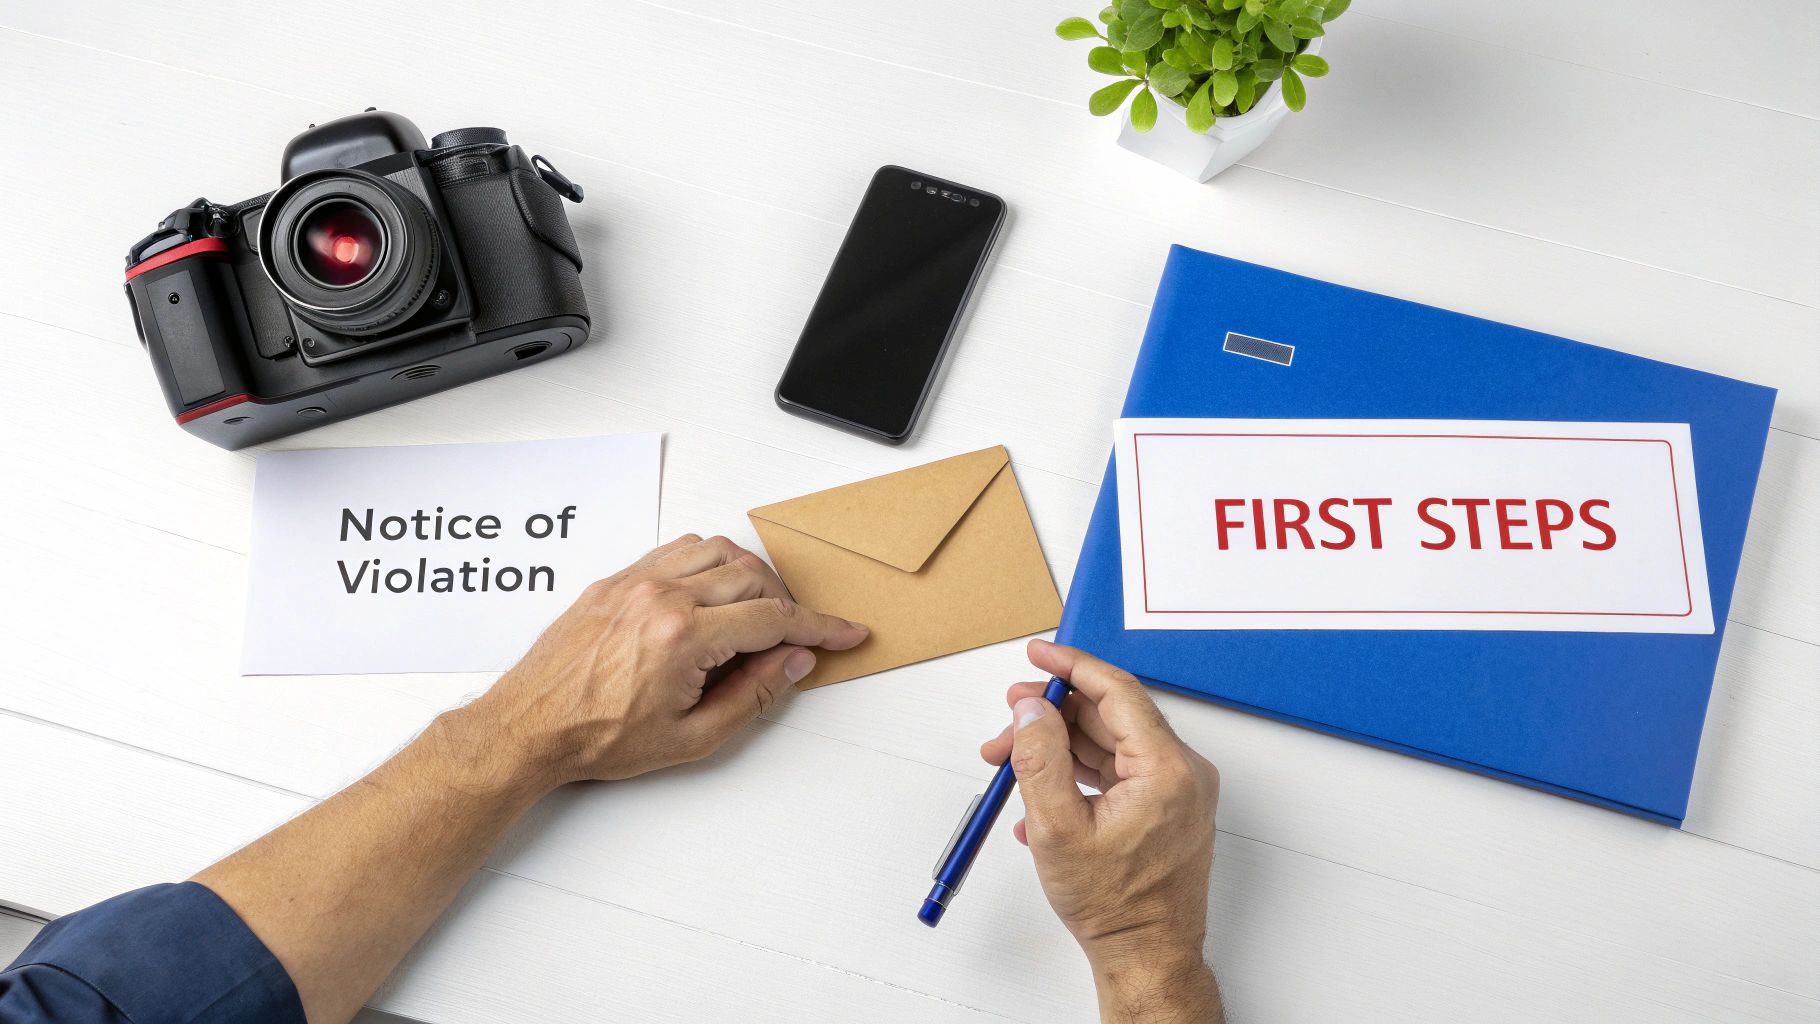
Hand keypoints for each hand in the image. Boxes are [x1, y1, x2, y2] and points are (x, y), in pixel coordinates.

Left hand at [457, 534, 868, 787]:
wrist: (531, 727)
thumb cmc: (598, 738)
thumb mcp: (691, 738)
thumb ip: (752, 695)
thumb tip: (792, 661)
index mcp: (682, 636)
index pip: (773, 617)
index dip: (818, 626)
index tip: (843, 632)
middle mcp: (660, 596)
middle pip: (752, 576)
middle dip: (787, 604)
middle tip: (794, 637)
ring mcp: (636, 581)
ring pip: (718, 552)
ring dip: (750, 577)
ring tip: (755, 615)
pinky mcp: (617, 579)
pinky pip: (679, 549)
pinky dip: (709, 564)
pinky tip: (713, 593)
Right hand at [981, 639, 1222, 1022]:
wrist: (1147, 958)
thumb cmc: (1115, 908)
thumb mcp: (1058, 829)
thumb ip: (1040, 759)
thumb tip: (1030, 709)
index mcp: (1166, 769)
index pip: (1117, 692)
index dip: (1071, 667)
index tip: (1038, 655)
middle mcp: (1182, 773)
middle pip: (1109, 717)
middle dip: (1051, 714)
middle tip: (1008, 717)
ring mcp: (1177, 792)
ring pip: (1110, 745)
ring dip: (1057, 747)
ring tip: (1008, 760)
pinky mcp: (1166, 809)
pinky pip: (1117, 773)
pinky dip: (1076, 775)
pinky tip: (1038, 797)